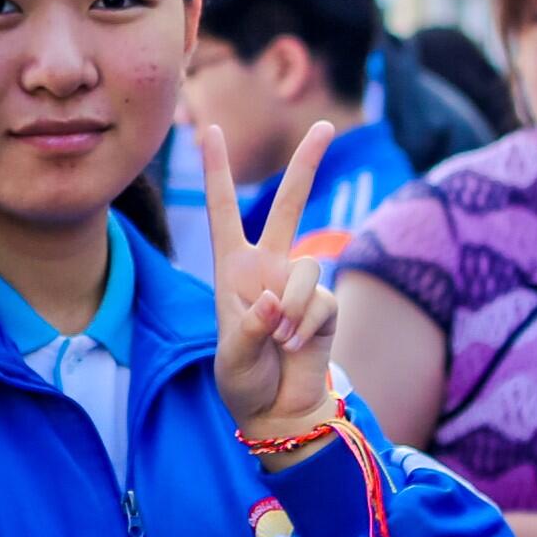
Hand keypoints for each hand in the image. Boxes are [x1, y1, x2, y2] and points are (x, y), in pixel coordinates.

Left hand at [199, 121, 343, 439]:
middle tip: (327, 126)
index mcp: (232, 269)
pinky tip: (295, 346)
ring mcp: (299, 284)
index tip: (208, 129)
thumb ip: (251, 326)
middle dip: (307, 166)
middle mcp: (268, 267)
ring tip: (279, 340)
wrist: (279, 410)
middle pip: (289, 206)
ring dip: (293, 309)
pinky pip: (321, 302)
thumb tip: (274, 300)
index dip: (216, 171)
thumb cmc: (244, 381)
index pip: (224, 210)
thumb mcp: (233, 356)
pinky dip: (306, 326)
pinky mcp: (325, 305)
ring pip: (307, 269)